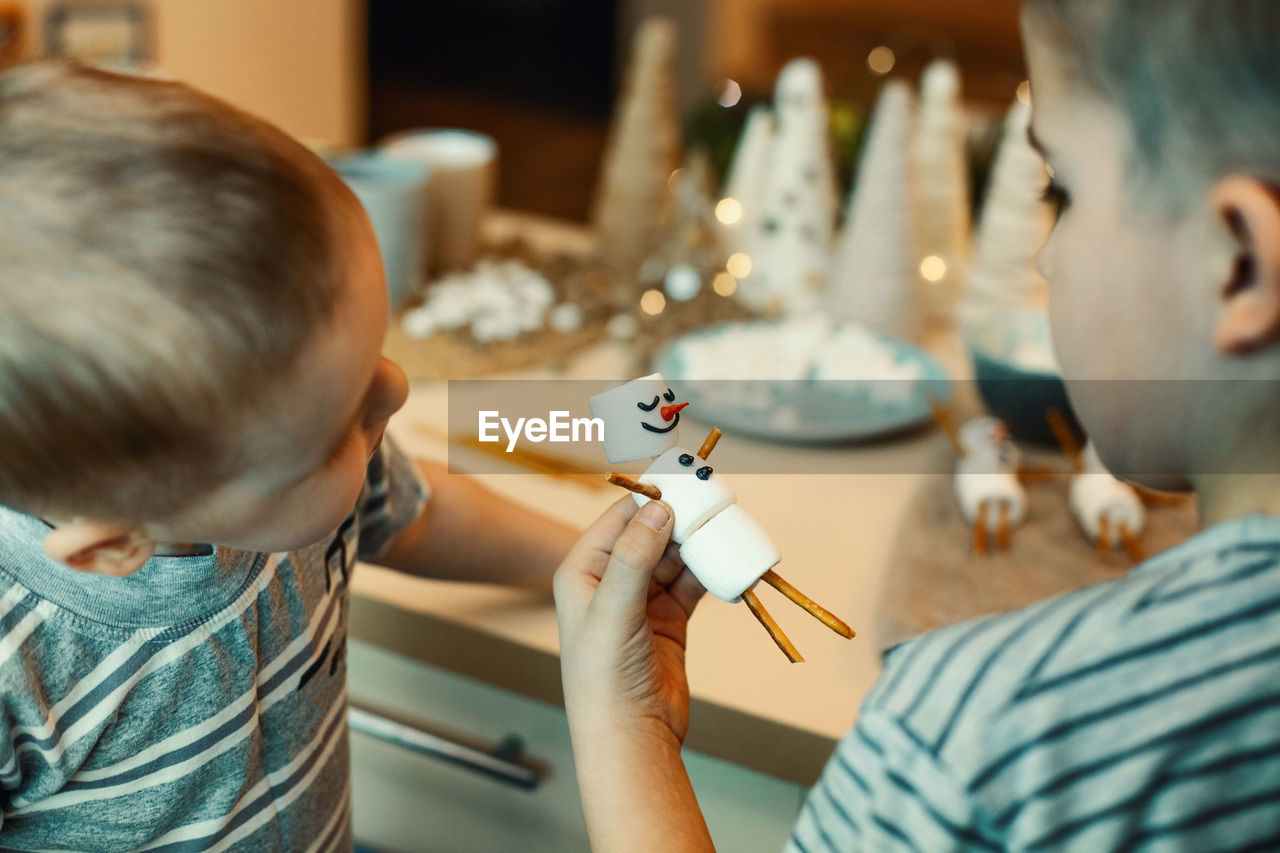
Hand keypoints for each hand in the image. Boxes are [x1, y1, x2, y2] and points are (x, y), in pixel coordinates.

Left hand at [554, 497, 705, 745]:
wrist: (630, 737)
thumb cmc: (604, 679)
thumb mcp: (615, 611)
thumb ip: (635, 558)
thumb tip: (659, 508)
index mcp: (583, 571)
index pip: (619, 519)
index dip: (651, 497)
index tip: (686, 481)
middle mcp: (610, 581)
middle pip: (652, 533)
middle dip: (682, 519)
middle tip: (715, 504)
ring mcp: (641, 601)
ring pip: (675, 557)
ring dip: (699, 545)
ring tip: (726, 531)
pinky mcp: (668, 621)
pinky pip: (691, 584)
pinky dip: (709, 574)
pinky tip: (727, 565)